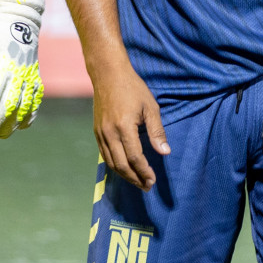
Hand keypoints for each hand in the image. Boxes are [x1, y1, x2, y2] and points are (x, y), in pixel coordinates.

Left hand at [0, 2, 42, 138]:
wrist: (22, 19)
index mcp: (3, 65)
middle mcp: (19, 73)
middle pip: (9, 107)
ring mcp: (30, 76)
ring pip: (24, 108)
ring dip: (12, 124)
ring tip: (0, 134)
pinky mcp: (36, 78)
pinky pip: (36, 102)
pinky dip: (29, 116)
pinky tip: (20, 126)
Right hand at [91, 63, 168, 190]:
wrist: (108, 76)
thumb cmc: (133, 89)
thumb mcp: (151, 108)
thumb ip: (157, 132)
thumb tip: (165, 152)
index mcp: (124, 128)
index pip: (134, 157)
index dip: (144, 171)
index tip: (153, 181)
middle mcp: (109, 134)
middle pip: (121, 165)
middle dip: (134, 178)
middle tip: (146, 186)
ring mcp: (100, 134)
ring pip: (111, 162)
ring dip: (124, 175)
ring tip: (137, 181)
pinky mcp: (96, 132)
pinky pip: (105, 154)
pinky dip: (115, 165)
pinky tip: (124, 168)